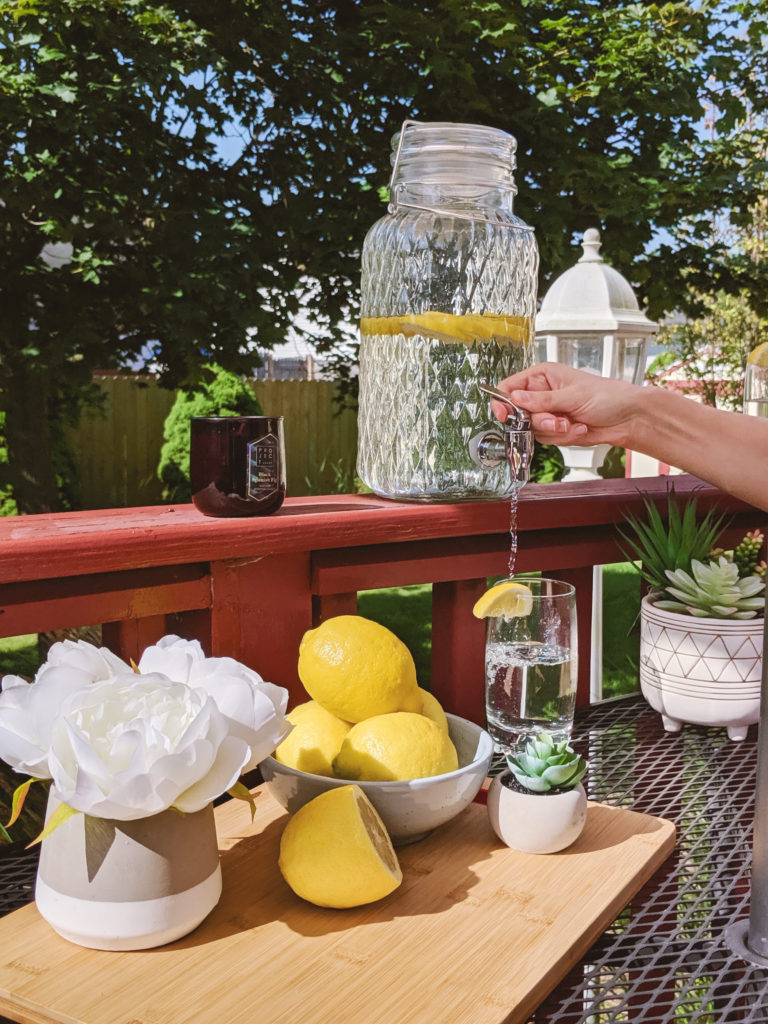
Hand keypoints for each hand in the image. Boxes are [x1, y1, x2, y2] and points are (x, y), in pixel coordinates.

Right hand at [492, 363, 639, 447]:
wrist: (627, 418)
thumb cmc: (607, 396)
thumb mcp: (572, 395)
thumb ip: (542, 400)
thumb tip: (516, 399)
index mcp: (543, 376)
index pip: (510, 387)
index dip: (503, 402)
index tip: (506, 415)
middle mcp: (542, 394)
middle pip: (519, 413)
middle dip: (540, 420)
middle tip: (557, 420)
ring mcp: (548, 413)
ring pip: (532, 429)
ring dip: (554, 430)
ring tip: (572, 423)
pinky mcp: (555, 429)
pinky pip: (546, 439)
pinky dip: (563, 437)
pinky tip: (578, 428)